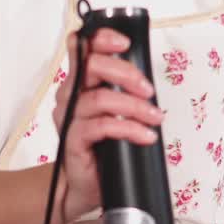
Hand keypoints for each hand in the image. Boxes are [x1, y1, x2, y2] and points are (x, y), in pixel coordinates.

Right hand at [51, 28, 162, 223]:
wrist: (86, 185)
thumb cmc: (102, 146)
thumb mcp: (115, 112)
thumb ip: (122, 90)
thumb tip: (146, 78)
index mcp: (79, 83)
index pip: (81, 47)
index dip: (101, 38)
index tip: (124, 44)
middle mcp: (70, 95)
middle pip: (91, 65)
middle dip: (126, 73)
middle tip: (148, 89)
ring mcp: (69, 117)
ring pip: (100, 98)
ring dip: (134, 105)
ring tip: (154, 118)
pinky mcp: (73, 139)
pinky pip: (102, 126)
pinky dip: (129, 128)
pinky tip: (145, 136)